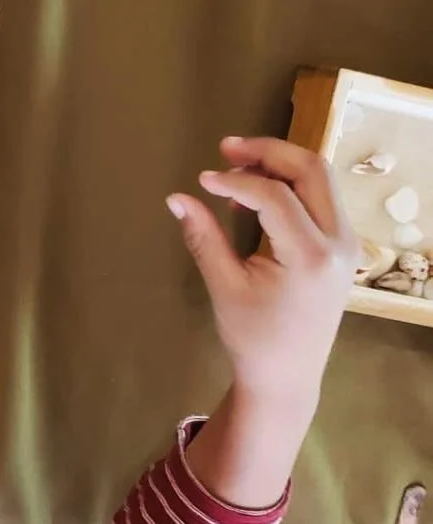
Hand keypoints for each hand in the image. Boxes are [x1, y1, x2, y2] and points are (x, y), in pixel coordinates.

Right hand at [168, 136, 357, 402]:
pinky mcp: (340, 245)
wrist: (287, 376)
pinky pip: (319, 196)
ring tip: (235, 165)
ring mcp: (346, 243)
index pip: (275, 196)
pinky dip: (287, 183)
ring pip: (319, 178)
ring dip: (278, 163)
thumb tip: (176, 198)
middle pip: (312, 170)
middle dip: (268, 151)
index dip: (236, 180)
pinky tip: (252, 192)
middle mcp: (339, 243)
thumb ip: (203, 237)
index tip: (202, 179)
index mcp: (311, 257)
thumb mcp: (224, 287)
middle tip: (226, 148)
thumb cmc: (253, 337)